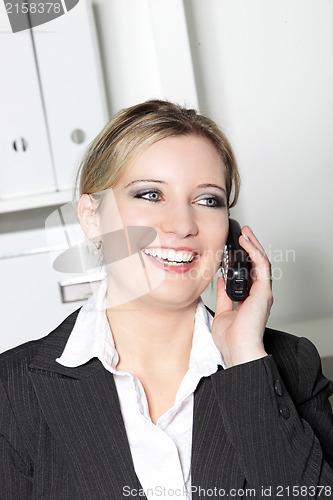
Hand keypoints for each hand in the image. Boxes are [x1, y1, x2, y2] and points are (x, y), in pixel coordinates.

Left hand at [211, 226, 272, 366]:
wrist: (237, 349)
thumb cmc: (231, 339)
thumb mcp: (223, 312)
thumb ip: (224, 296)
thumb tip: (222, 281)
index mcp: (250, 300)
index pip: (249, 274)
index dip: (244, 259)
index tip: (235, 248)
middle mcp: (259, 295)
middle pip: (257, 265)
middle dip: (251, 248)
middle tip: (243, 235)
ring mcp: (263, 292)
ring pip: (261, 262)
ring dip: (253, 245)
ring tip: (245, 234)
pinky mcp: (263, 290)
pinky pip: (261, 265)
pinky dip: (254, 251)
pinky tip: (246, 242)